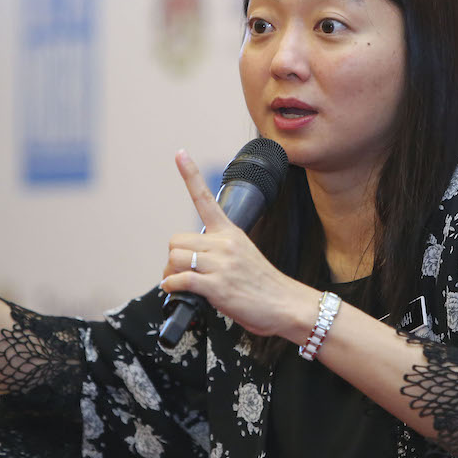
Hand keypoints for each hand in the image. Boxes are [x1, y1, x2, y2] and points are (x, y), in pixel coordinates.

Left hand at [161, 149, 314, 336]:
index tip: (180, 153)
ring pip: (175, 258)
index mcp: (230, 232)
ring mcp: (222, 265)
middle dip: (173, 257)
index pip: (205, 198)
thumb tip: (193, 259)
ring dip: (171, 273)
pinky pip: (181, 279)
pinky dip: (172, 287)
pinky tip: (177, 292)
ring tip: (181, 284)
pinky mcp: (218, 286)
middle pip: (176, 239)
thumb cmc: (264, 285)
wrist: (286, 305)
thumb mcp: (243, 255)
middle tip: (179, 271)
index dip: (190, 174)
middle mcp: (225, 244)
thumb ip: (219, 251)